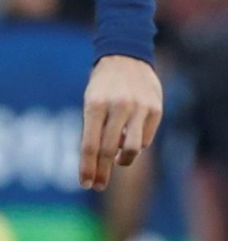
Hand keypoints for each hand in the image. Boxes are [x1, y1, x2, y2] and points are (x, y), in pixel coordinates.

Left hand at [81, 55, 162, 188]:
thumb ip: (94, 129)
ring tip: (116, 161)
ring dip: (122, 161)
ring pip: (132, 149)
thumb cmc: (103, 85)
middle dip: (101, 172)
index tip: (86, 184)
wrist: (126, 56)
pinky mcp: (155, 109)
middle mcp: (118, 107)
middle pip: (108, 150)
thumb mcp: (90, 102)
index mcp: (95, 105)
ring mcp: (139, 108)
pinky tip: (129, 138)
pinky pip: (145, 138)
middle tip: (98, 185)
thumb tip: (101, 162)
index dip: (87, 168)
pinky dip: (136, 144)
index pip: (89, 145)